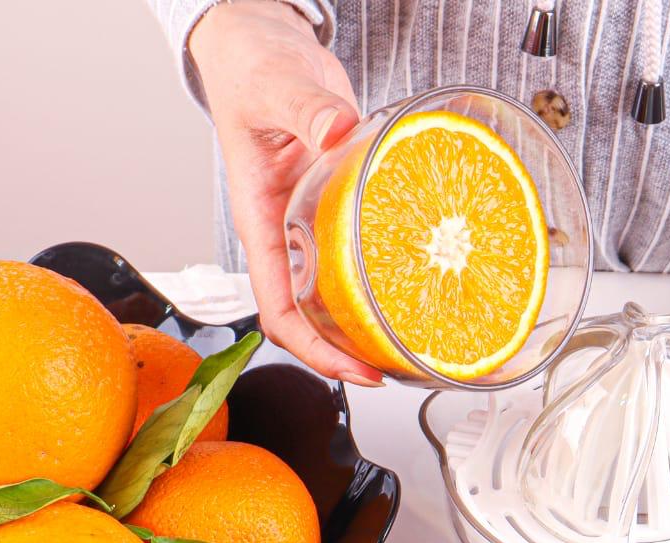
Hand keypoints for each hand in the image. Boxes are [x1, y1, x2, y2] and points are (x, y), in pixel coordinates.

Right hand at [189, 0, 380, 384]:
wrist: (260, 45)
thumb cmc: (250, 68)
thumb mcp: (274, 84)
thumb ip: (306, 107)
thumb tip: (334, 128)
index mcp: (259, 221)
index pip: (278, 309)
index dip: (315, 350)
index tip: (354, 370)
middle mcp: (286, 233)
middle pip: (309, 317)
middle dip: (347, 351)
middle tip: (392, 369)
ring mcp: (312, 225)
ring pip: (334, 294)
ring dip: (366, 323)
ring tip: (407, 342)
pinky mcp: (339, 209)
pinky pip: (359, 257)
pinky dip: (384, 277)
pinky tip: (418, 284)